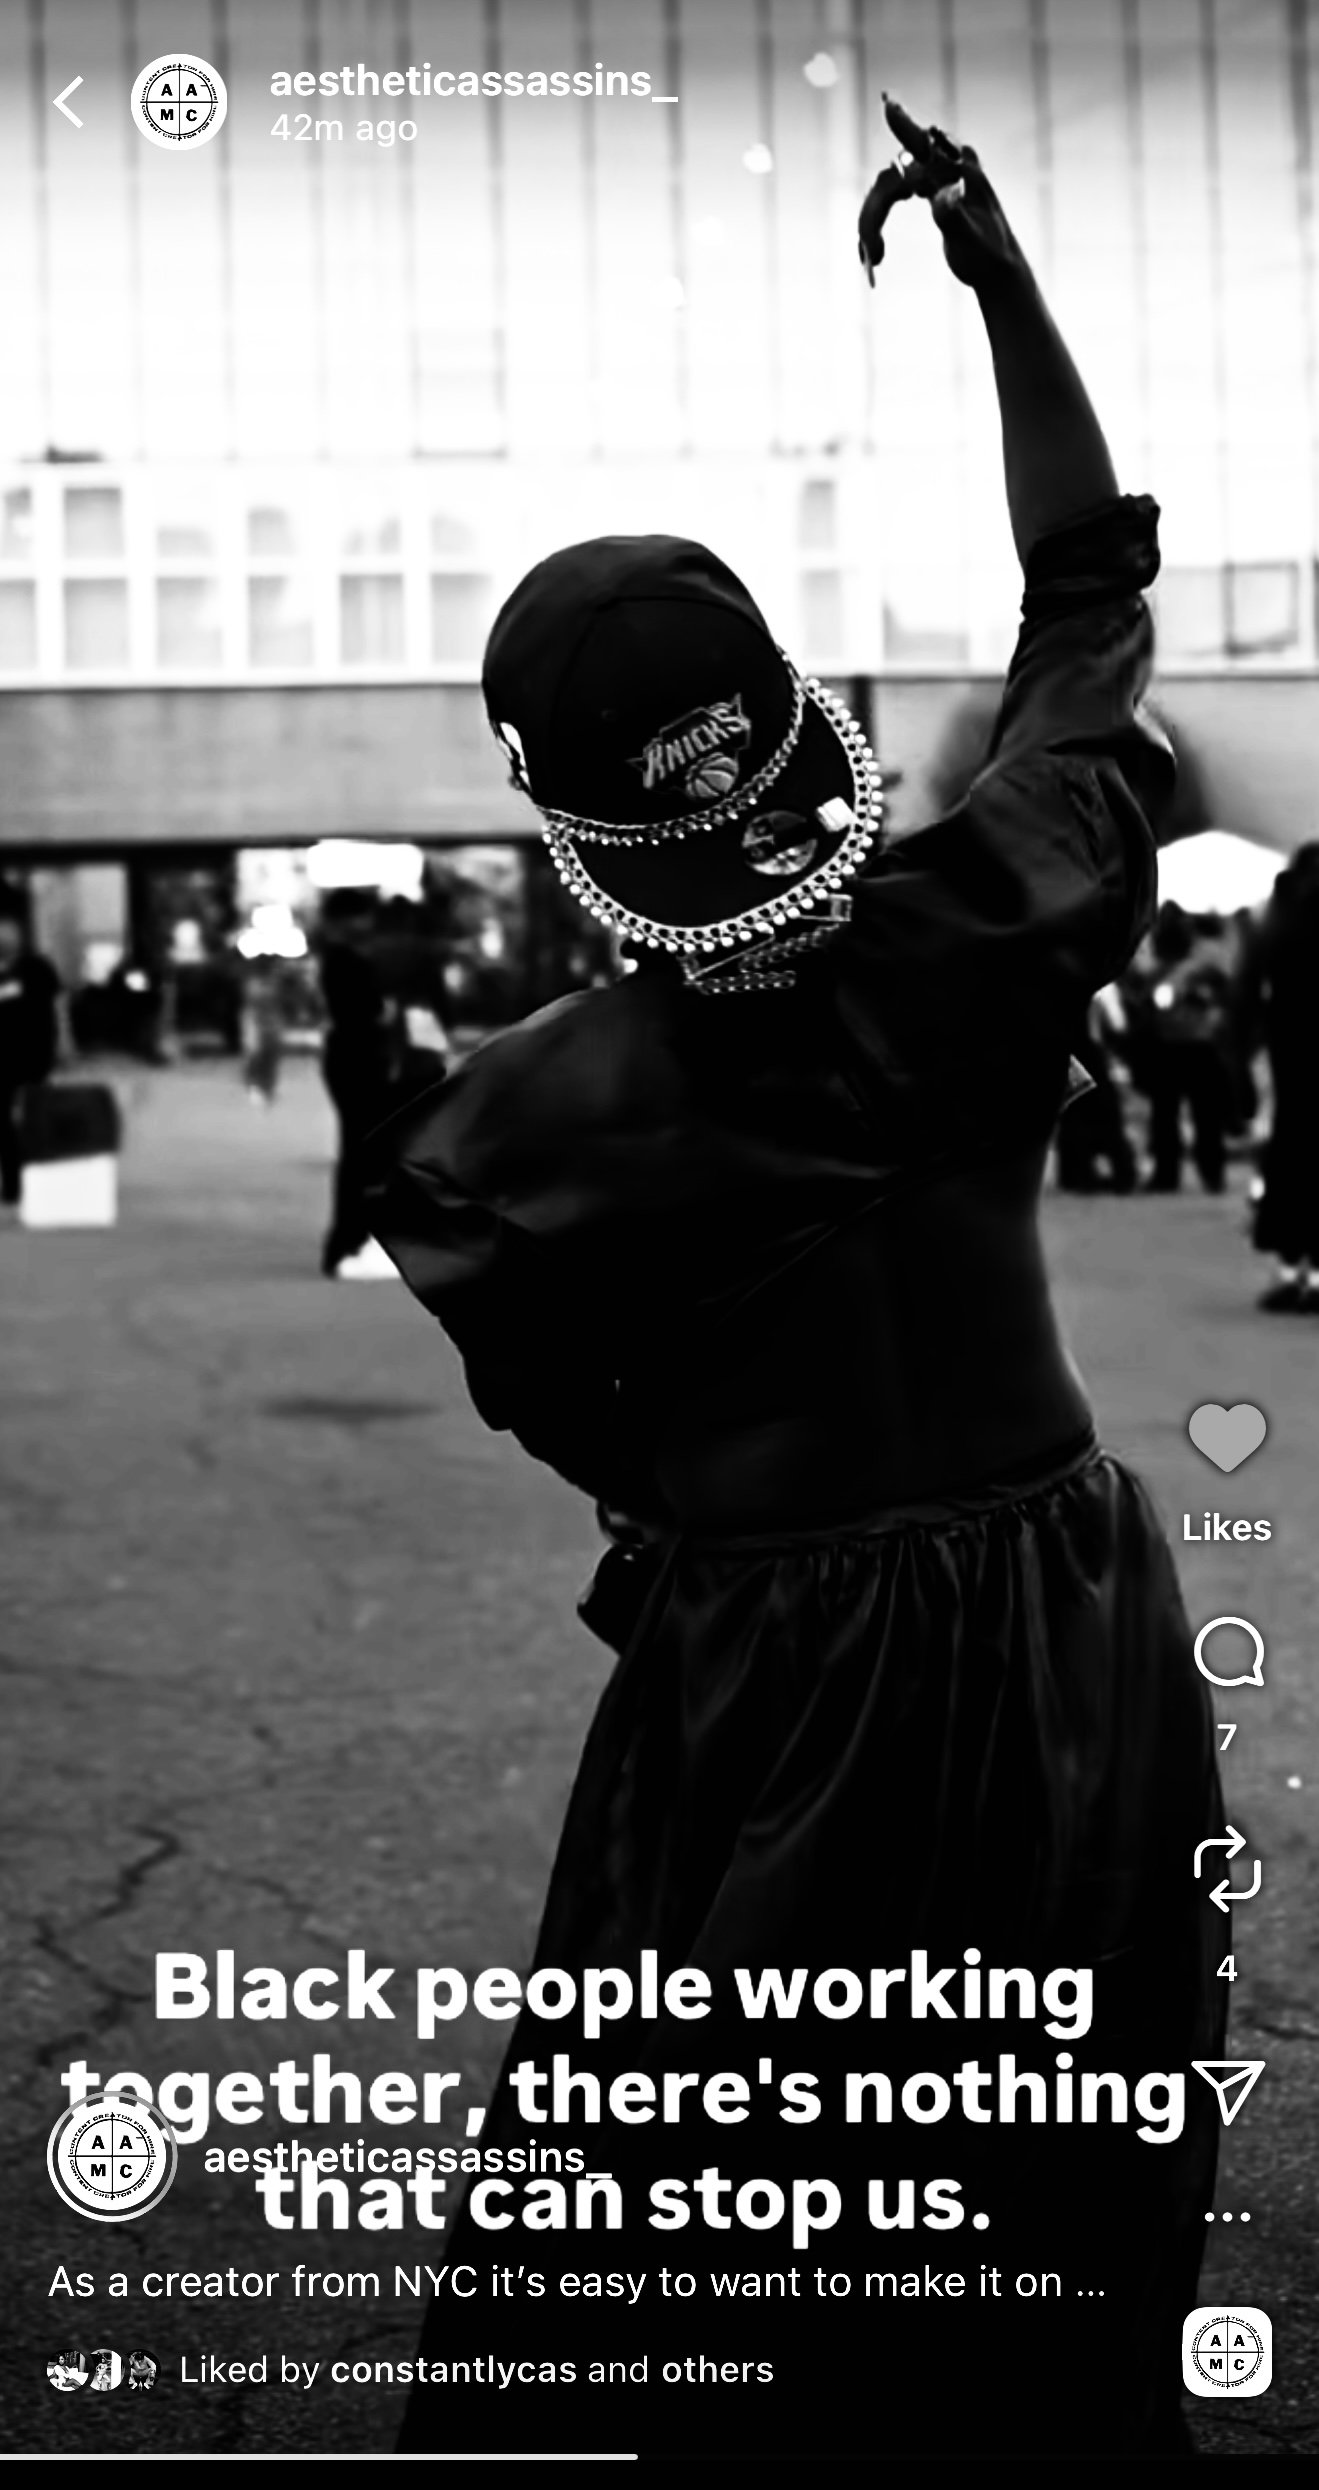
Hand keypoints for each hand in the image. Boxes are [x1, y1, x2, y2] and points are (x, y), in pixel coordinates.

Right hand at [858, 96, 1028, 296]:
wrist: (996, 267)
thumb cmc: (987, 255)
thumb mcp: (969, 240)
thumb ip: (953, 215)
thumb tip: (943, 193)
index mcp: (961, 169)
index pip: (925, 145)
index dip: (904, 126)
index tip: (888, 104)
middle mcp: (946, 164)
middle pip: (895, 173)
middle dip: (876, 210)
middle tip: (871, 252)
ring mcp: (935, 173)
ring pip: (888, 184)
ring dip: (873, 218)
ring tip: (872, 257)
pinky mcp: (928, 186)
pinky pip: (892, 193)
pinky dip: (877, 218)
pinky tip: (874, 251)